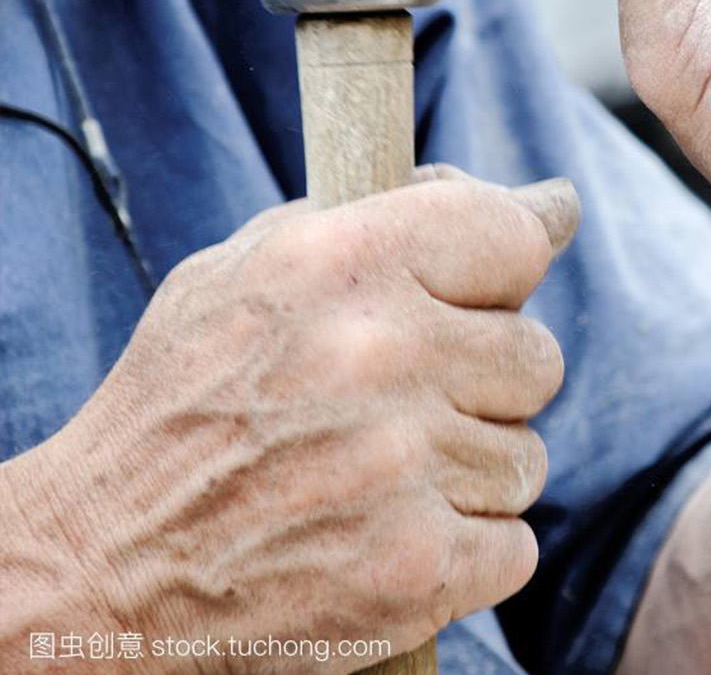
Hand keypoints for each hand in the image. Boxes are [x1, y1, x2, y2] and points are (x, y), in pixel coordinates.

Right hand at [2, 170, 576, 673]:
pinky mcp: (414, 567)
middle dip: (483, 384)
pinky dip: (467, 552)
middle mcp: (376, 355)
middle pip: (537, 357)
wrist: (99, 565)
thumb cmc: (186, 403)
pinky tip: (391, 536)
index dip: (505, 272)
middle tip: (404, 405)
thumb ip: (402, 219)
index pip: (515, 237)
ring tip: (380, 477)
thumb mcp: (256, 272)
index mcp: (338, 263)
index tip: (486, 294)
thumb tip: (551, 205)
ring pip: (527, 457)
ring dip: (470, 472)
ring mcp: (400, 466)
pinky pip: (516, 545)